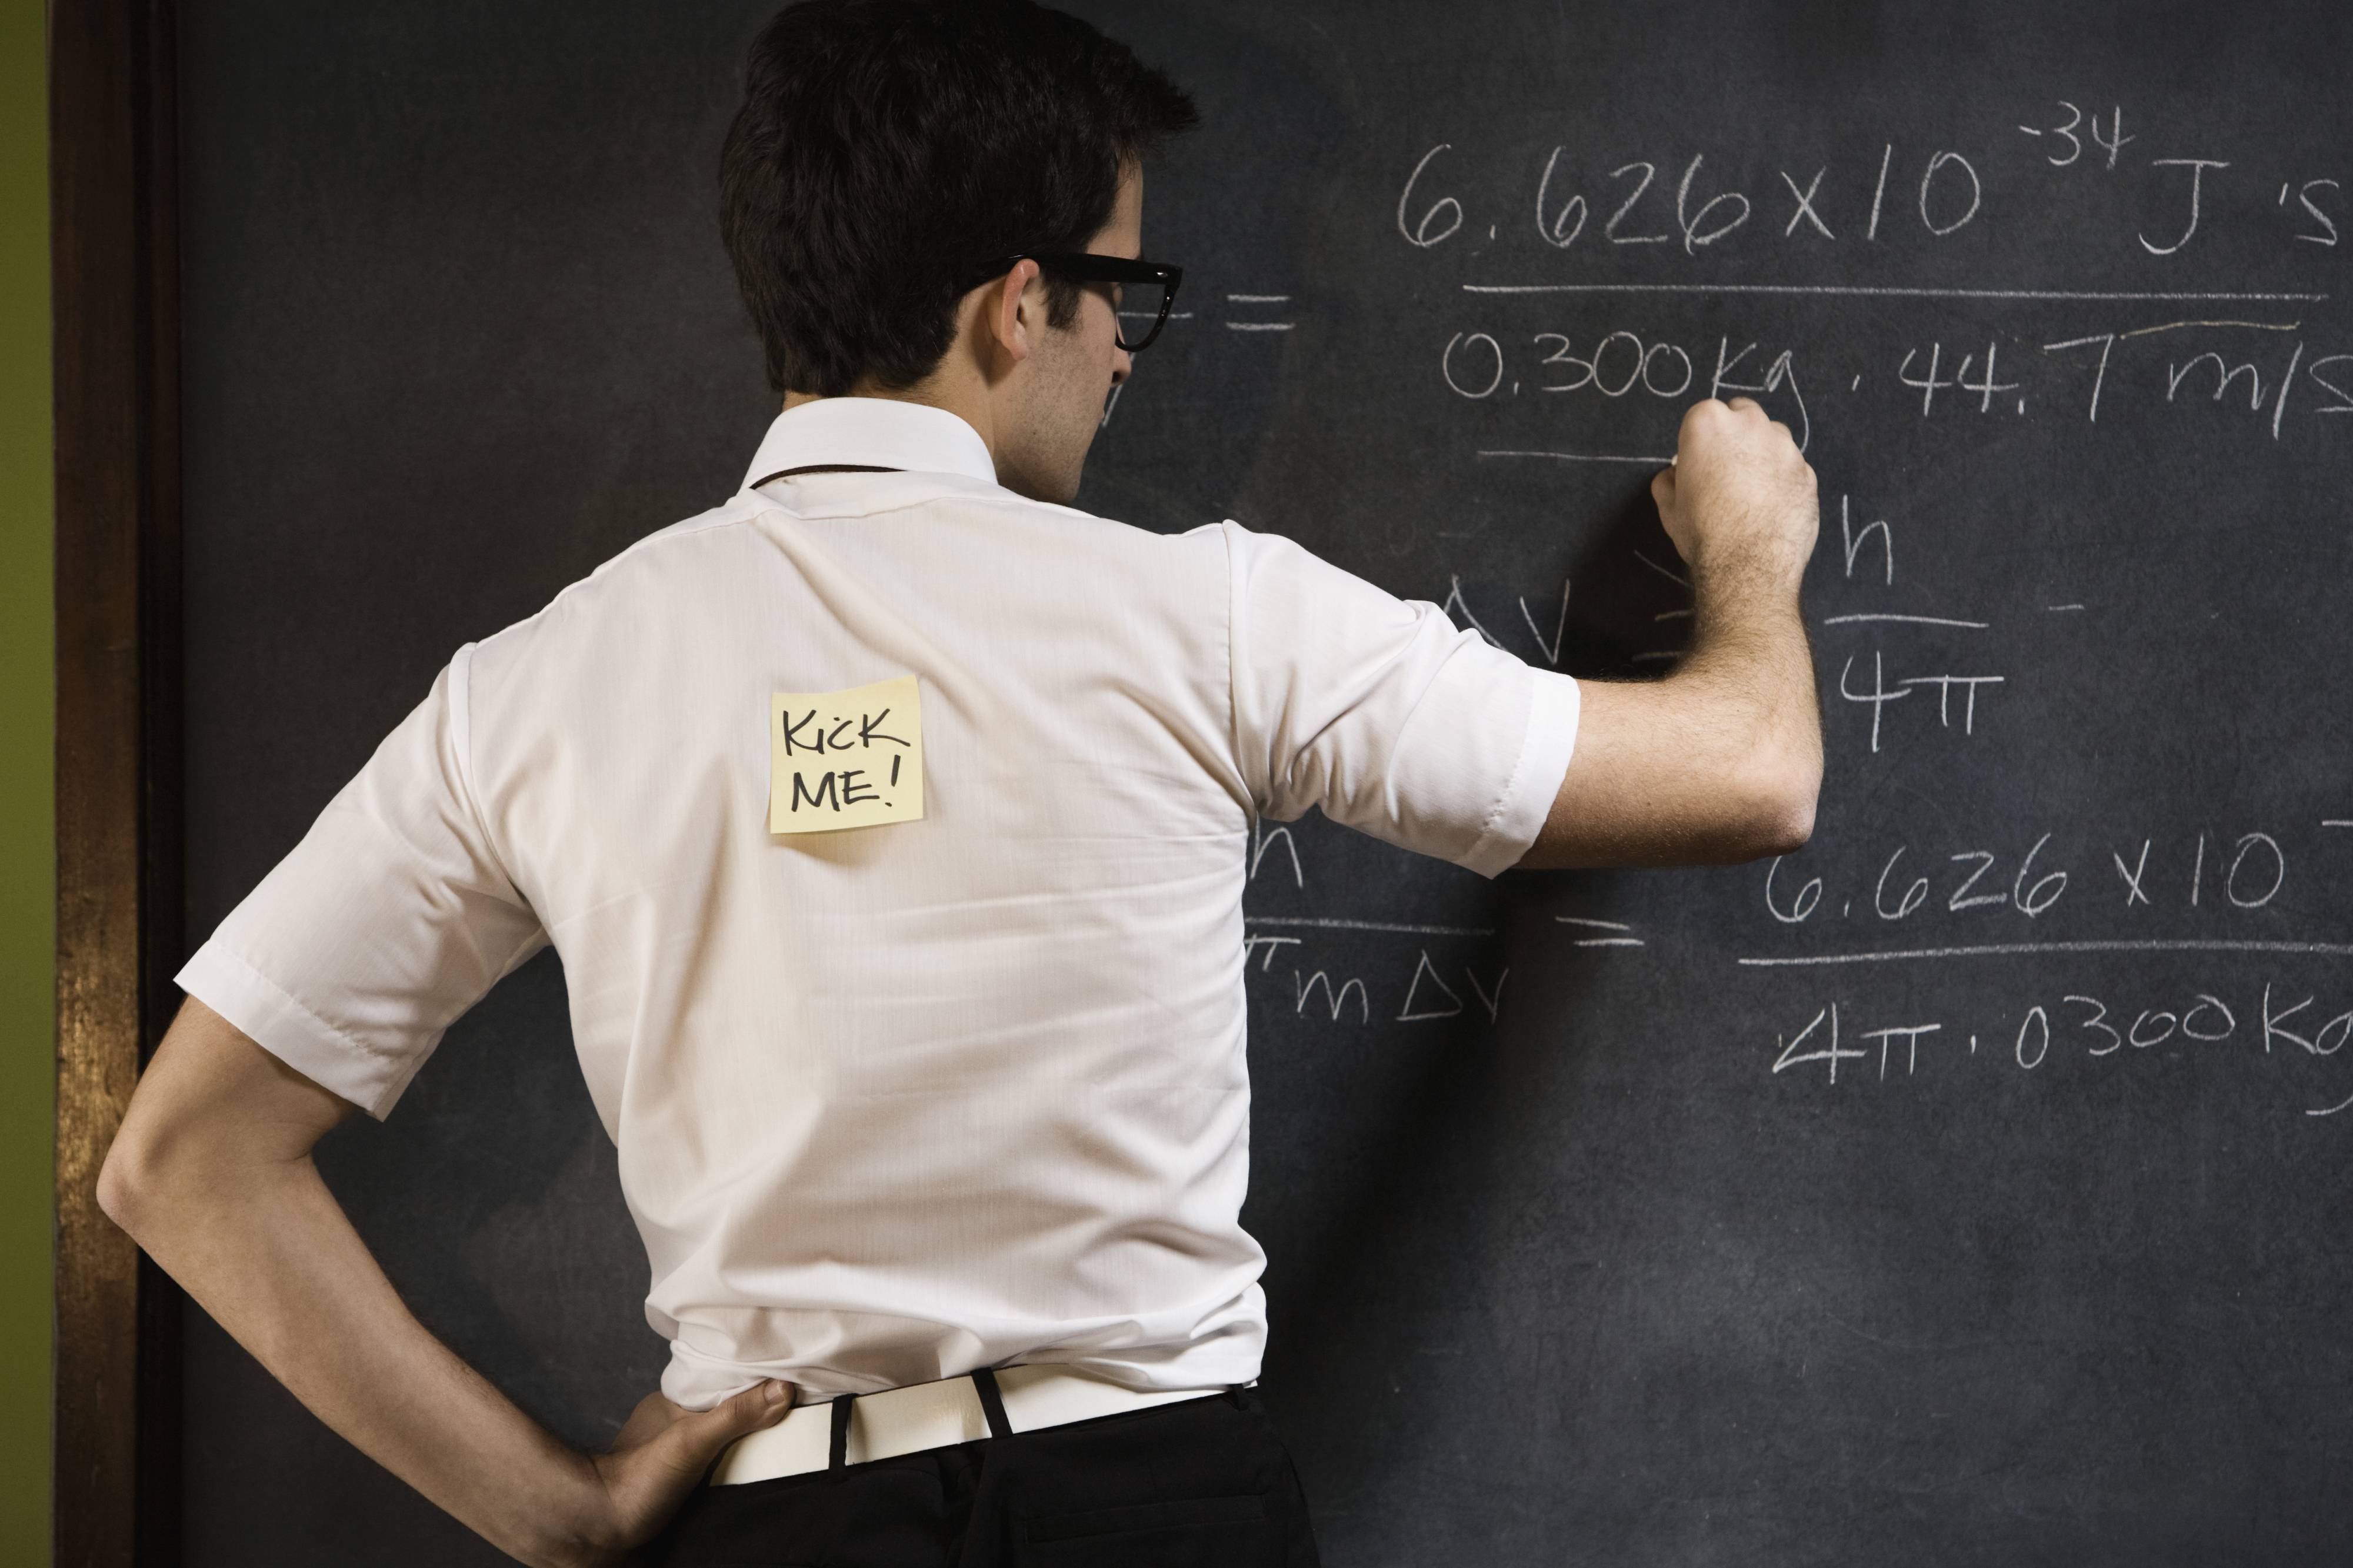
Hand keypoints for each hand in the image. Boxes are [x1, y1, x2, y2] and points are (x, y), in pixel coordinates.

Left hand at [566, 1380, 796, 1564]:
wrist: (603, 1531)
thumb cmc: (635, 1481)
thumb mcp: (692, 1440)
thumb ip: (735, 1415)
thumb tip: (782, 1388)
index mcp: (675, 1399)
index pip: (724, 1375)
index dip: (755, 1373)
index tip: (791, 1373)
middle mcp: (676, 1421)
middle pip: (728, 1405)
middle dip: (757, 1407)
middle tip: (795, 1409)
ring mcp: (679, 1452)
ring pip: (725, 1435)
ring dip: (748, 1440)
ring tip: (782, 1439)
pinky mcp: (683, 1481)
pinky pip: (720, 1462)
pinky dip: (737, 1465)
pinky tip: (753, 1471)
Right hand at [1649, 397, 1817, 583]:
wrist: (1749, 566)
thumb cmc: (1705, 534)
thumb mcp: (1669, 507)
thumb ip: (1668, 481)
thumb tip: (1673, 476)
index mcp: (1708, 423)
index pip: (1702, 416)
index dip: (1699, 441)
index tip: (1699, 461)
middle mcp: (1750, 425)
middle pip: (1742, 415)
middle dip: (1734, 436)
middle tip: (1725, 470)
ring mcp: (1784, 447)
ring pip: (1772, 437)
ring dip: (1762, 454)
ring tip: (1750, 490)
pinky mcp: (1807, 471)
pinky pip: (1791, 467)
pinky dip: (1782, 479)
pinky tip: (1770, 505)